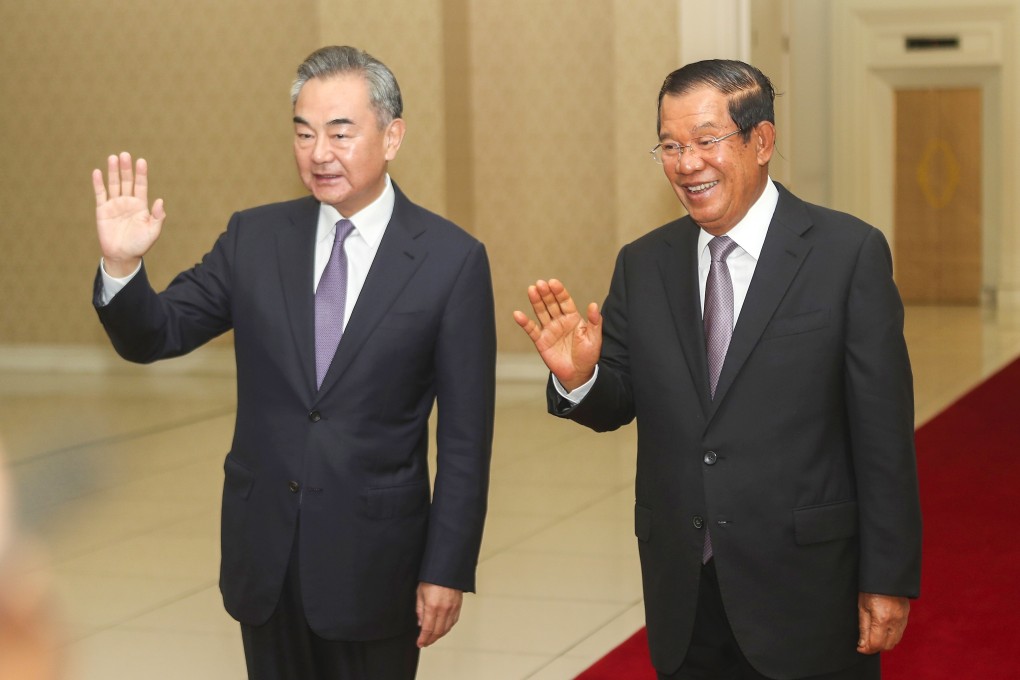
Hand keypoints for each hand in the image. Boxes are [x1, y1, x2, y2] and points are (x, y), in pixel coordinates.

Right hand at [92, 152, 165, 276]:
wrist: (122, 256)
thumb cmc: (139, 244)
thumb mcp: (152, 231)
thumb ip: (157, 216)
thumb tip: (160, 201)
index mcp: (141, 205)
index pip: (141, 185)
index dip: (141, 174)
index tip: (141, 161)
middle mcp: (127, 202)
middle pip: (127, 181)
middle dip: (126, 168)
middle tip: (125, 154)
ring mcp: (114, 204)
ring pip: (114, 184)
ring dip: (113, 171)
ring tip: (113, 157)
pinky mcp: (102, 210)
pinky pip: (100, 194)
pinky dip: (98, 183)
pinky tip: (97, 172)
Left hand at [416, 583, 461, 647]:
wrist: (446, 568)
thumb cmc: (432, 577)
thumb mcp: (420, 592)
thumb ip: (420, 610)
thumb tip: (420, 623)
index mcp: (432, 606)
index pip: (428, 629)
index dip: (423, 639)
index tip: (420, 643)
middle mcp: (444, 609)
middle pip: (438, 632)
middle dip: (430, 640)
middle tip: (425, 643)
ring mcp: (453, 608)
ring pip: (447, 628)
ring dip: (439, 635)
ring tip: (432, 637)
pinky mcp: (458, 605)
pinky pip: (453, 621)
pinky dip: (447, 628)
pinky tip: (443, 628)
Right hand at [513, 278, 601, 390]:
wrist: (578, 374)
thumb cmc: (588, 356)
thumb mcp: (595, 339)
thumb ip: (594, 322)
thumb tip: (594, 305)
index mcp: (573, 318)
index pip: (565, 301)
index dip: (559, 292)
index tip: (553, 283)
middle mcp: (560, 321)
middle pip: (551, 304)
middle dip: (546, 293)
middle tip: (540, 284)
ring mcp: (549, 330)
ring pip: (541, 312)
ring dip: (536, 301)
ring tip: (531, 290)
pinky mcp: (541, 341)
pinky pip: (531, 330)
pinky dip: (524, 322)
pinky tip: (518, 314)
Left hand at [857, 592, 909, 653]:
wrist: (887, 577)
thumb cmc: (871, 589)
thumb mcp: (862, 607)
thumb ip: (863, 627)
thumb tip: (863, 645)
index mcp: (882, 619)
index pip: (876, 644)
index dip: (867, 649)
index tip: (860, 648)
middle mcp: (895, 622)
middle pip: (887, 646)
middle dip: (875, 647)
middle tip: (865, 643)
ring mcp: (903, 620)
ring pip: (895, 641)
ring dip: (884, 643)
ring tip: (873, 637)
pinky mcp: (906, 617)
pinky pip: (899, 633)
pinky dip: (891, 637)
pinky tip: (882, 631)